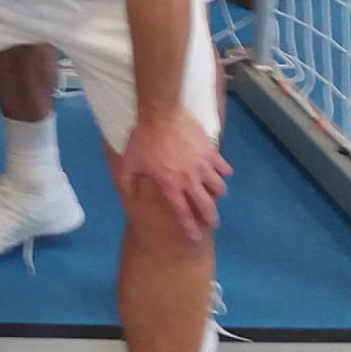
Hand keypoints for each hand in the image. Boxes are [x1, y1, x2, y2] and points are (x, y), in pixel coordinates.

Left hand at [117, 109, 230, 238]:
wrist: (160, 114)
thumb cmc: (143, 138)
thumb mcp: (129, 161)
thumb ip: (128, 180)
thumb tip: (129, 194)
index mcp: (171, 185)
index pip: (183, 213)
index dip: (189, 228)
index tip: (194, 237)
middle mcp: (190, 181)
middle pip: (206, 207)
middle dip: (210, 219)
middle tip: (211, 223)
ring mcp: (204, 167)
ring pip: (219, 189)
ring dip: (216, 194)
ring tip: (212, 193)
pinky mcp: (212, 153)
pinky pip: (224, 169)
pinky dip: (223, 173)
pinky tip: (219, 171)